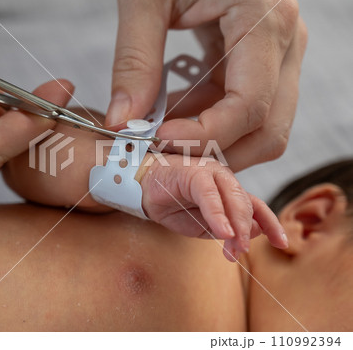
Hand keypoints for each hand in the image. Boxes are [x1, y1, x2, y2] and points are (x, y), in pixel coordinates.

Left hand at [107, 0, 307, 171]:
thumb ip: (135, 60)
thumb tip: (122, 121)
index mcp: (265, 20)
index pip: (250, 106)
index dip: (205, 135)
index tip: (158, 139)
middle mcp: (285, 42)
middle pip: (268, 130)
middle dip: (217, 153)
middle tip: (164, 154)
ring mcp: (277, 54)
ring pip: (260, 127)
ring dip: (211, 141)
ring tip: (161, 132)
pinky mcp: (261, 62)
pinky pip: (243, 110)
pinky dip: (208, 123)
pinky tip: (172, 114)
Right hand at [139, 154, 287, 260]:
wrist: (143, 188)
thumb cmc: (173, 205)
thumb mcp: (202, 226)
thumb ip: (226, 229)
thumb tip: (254, 232)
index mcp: (228, 191)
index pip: (256, 206)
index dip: (271, 224)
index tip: (282, 244)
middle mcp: (223, 179)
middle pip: (246, 204)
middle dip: (246, 231)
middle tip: (240, 252)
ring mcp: (210, 172)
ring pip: (232, 198)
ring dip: (236, 224)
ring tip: (235, 246)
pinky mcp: (193, 172)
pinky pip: (209, 194)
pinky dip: (217, 213)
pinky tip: (222, 231)